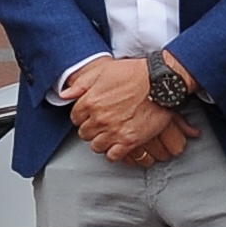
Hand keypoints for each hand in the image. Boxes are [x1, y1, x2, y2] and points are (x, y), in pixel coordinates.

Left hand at [67, 55, 191, 165]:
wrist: (160, 82)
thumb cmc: (135, 73)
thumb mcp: (103, 71)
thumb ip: (81, 84)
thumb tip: (65, 94)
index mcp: (90, 102)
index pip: (75, 118)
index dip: (83, 116)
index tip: (91, 114)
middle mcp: (99, 119)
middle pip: (85, 134)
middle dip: (92, 129)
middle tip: (102, 123)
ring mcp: (114, 131)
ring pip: (96, 146)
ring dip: (101, 141)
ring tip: (110, 134)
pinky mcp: (129, 141)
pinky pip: (113, 156)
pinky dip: (114, 153)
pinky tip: (118, 145)